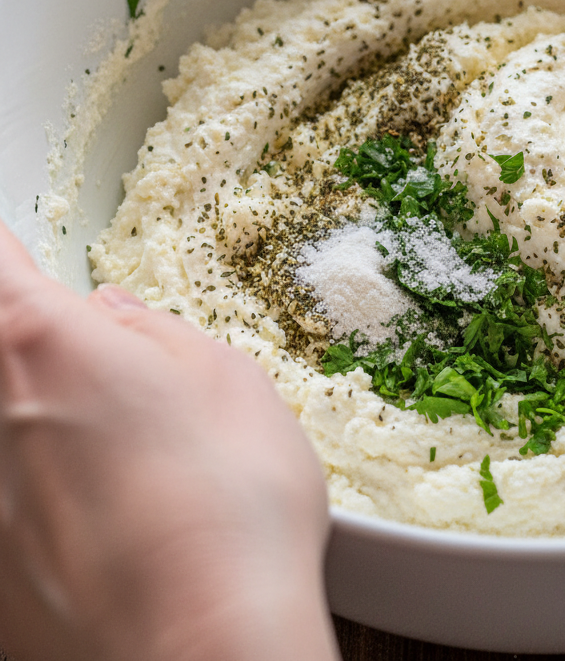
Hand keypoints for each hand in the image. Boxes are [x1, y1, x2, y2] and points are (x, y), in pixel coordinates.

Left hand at [0, 223, 339, 660]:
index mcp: (38, 342)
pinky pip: (11, 509)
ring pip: (7, 433)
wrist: (207, 652)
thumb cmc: (232, 507)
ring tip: (129, 473)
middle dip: (40, 353)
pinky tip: (115, 536)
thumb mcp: (229, 380)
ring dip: (48, 433)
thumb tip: (114, 319)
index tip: (26, 263)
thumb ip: (156, 334)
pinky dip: (44, 507)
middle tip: (107, 383)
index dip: (10, 253)